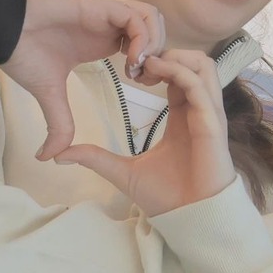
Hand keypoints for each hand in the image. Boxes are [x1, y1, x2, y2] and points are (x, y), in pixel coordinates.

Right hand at [4, 0, 165, 159]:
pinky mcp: (101, 6)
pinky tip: (129, 62)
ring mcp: (106, 14)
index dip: (149, 63)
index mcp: (102, 41)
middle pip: (153, 29)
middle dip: (158, 54)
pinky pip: (137, 17)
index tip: (138, 85)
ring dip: (153, 45)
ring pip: (151, 19)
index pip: (142, 44)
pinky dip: (142, 39)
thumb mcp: (49, 94)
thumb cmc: (24, 53)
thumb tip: (46, 157)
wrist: (3, 29)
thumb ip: (57, 123)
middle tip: (143, 79)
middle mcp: (108, 26)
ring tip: (137, 70)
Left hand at [53, 49, 232, 216]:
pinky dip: (179, 72)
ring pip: (203, 66)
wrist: (189, 220)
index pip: (178, 75)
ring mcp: (208, 115)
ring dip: (176, 57)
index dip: (157, 63)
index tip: (130, 67)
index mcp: (183, 117)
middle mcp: (198, 111)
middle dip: (167, 52)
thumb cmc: (165, 197)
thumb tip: (60, 154)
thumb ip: (95, 157)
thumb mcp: (122, 172)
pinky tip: (155, 72)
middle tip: (138, 60)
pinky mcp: (212, 123)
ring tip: (148, 63)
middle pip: (194, 61)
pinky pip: (200, 86)